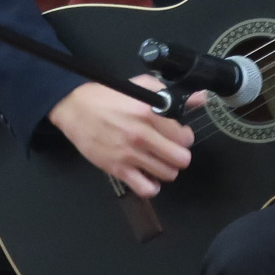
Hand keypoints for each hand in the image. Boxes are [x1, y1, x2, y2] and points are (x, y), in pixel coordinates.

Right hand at [48, 74, 194, 198]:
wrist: (75, 108)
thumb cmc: (108, 95)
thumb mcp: (141, 85)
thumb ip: (170, 94)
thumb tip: (199, 99)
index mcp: (150, 113)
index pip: (185, 137)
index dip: (184, 136)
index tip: (177, 134)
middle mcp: (142, 135)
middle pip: (180, 159)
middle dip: (179, 155)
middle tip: (170, 149)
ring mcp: (130, 155)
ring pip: (167, 174)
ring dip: (166, 169)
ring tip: (158, 161)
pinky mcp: (117, 169)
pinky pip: (146, 189)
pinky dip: (151, 186)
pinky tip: (148, 176)